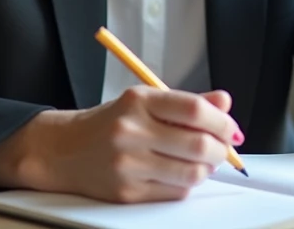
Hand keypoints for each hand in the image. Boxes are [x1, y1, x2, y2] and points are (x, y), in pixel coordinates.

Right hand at [0, 87, 241, 202]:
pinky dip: (185, 184)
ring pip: (191, 173)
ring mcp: (128, 164)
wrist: (64, 150)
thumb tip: (224, 104)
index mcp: (138, 101)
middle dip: (220, 149)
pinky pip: (175, 192)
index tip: (230, 128)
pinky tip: (177, 173)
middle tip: (222, 148)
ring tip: (201, 162)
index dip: (221, 121)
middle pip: (198, 144)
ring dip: (206, 169)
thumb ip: (186, 102)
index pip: (194, 109)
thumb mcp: (144, 101)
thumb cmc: (110, 123)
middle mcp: (131, 130)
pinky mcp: (126, 192)